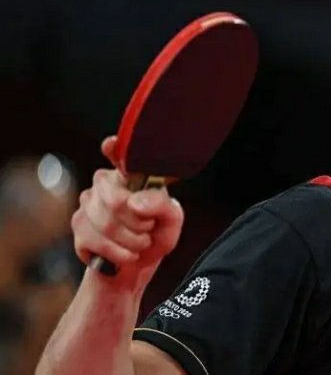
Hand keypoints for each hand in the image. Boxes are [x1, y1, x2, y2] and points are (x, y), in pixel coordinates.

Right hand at [70, 136, 183, 283]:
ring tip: (140, 243)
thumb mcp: (171, 220)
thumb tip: (135, 202)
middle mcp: (105, 184)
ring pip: (106, 224)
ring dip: (132, 241)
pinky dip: (119, 253)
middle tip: (148, 229)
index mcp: (130, 175)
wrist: (134, 267)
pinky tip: (126, 254)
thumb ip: (162, 205)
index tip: (111, 144)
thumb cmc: (155, 236)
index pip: (117, 153)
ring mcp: (87, 204)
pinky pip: (96, 241)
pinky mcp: (78, 227)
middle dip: (138, 223)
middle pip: (115, 200)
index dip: (114, 149)